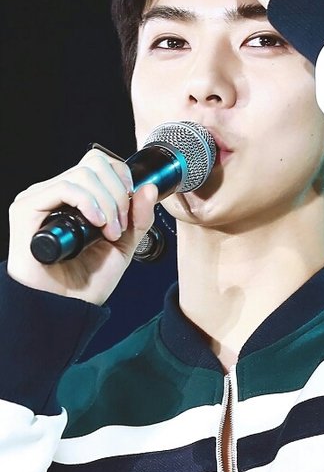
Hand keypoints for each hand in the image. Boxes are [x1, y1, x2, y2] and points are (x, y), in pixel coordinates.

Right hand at [7, 149, 157, 304]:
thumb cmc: (87, 280)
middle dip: (118, 193)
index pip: (101, 164)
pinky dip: (87, 202)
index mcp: (78, 196)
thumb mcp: (124, 244)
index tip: (131, 209)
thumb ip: (139, 217)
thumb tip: (149, 187)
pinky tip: (96, 223)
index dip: (123, 180)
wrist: (66, 307)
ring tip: (109, 231)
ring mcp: (40, 198)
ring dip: (106, 202)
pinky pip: (63, 187)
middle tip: (120, 225)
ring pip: (82, 174)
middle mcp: (57, 192)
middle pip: (95, 164)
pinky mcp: (26, 208)